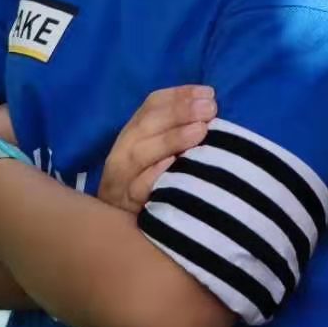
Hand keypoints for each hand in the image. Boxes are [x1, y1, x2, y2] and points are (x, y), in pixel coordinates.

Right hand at [98, 86, 216, 215]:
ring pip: (140, 154)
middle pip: (146, 125)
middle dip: (179, 113)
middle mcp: (122, 151)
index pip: (152, 105)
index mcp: (132, 133)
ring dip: (171, 139)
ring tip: (200, 130)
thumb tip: (210, 105)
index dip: (180, 95)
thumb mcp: (159, 152)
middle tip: (210, 108)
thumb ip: (177, 130)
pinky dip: (154, 175)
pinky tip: (174, 165)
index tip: (208, 93)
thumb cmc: (149, 184)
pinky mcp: (125, 207)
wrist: (117, 233)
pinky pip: (137, 189)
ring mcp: (121, 180)